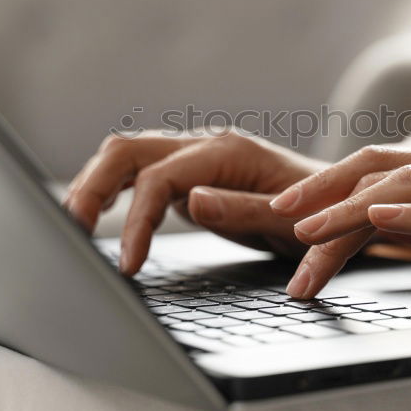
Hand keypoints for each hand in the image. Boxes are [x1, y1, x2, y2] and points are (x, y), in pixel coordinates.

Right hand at [64, 131, 324, 274]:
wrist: (340, 202)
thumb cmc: (322, 213)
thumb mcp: (289, 220)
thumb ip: (241, 209)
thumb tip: (191, 200)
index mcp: (226, 152)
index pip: (160, 178)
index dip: (136, 221)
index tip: (128, 265)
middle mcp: (203, 144)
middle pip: (127, 150)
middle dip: (92, 188)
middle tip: (71, 233)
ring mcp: (192, 156)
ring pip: (125, 154)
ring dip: (93, 184)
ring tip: (70, 226)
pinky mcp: (188, 174)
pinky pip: (138, 171)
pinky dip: (111, 189)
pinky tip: (95, 215)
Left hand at [271, 146, 410, 298]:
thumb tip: (403, 233)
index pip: (378, 173)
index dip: (329, 187)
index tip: (288, 212)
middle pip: (376, 170)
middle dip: (320, 191)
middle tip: (274, 215)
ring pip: (403, 187)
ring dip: (348, 210)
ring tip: (307, 230)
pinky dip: (410, 215)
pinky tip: (376, 223)